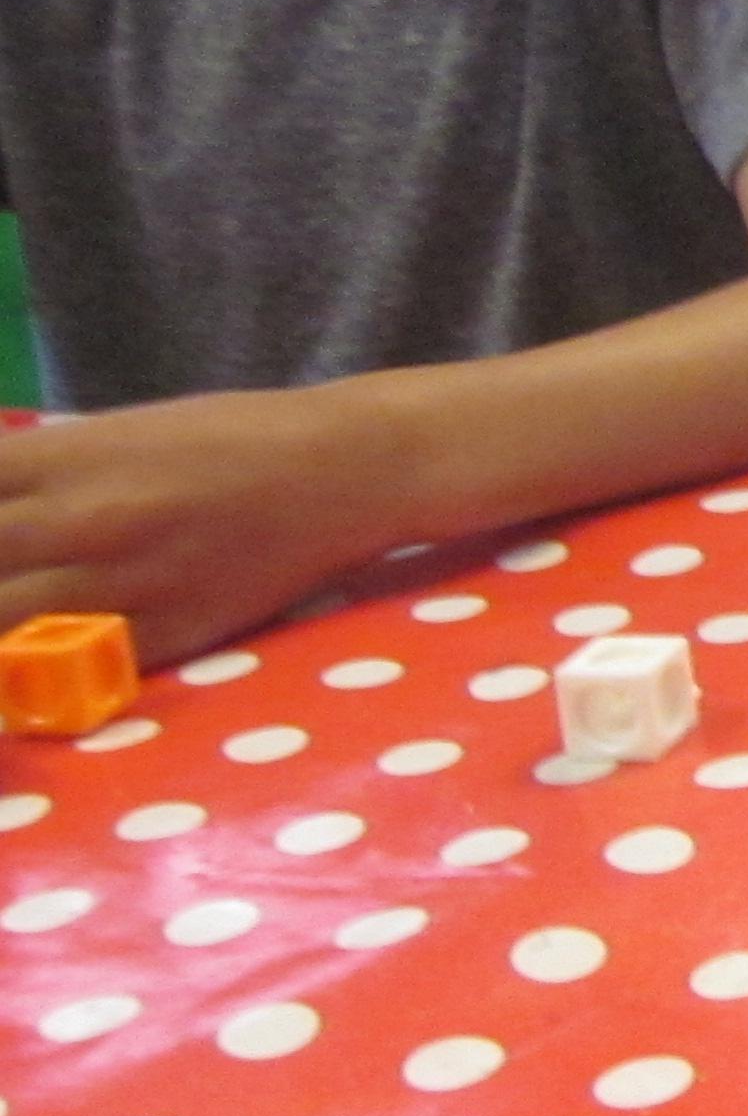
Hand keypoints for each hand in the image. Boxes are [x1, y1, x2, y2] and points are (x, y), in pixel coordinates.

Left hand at [0, 386, 393, 664]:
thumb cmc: (224, 439)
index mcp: (62, 460)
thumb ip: (30, 478)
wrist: (344, 467)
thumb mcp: (110, 436)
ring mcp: (121, 584)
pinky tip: (24, 674)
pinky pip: (68, 673)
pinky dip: (29, 679)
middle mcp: (81, 521)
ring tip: (3, 627)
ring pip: (0, 632)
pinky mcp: (163, 635)